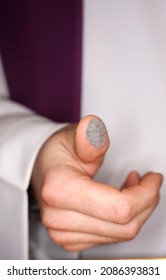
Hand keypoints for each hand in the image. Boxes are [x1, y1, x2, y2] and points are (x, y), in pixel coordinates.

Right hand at [31, 115, 162, 251]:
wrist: (42, 168)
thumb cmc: (57, 153)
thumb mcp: (73, 138)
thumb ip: (89, 137)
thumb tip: (92, 126)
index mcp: (59, 190)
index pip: (119, 208)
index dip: (146, 194)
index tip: (153, 179)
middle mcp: (58, 217)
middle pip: (125, 226)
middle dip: (145, 202)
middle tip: (147, 183)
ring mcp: (63, 233)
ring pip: (121, 234)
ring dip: (135, 211)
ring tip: (130, 187)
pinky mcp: (70, 240)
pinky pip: (111, 237)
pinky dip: (123, 221)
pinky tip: (118, 202)